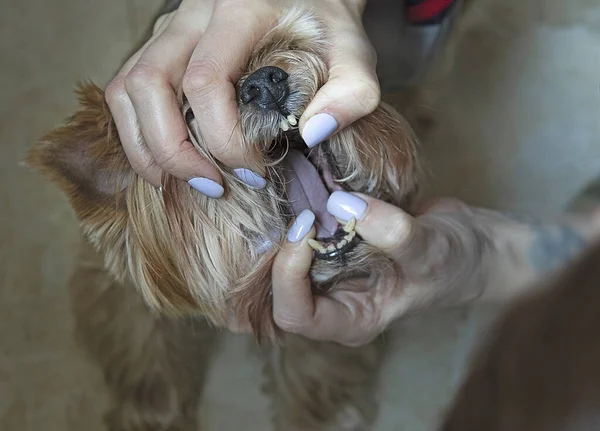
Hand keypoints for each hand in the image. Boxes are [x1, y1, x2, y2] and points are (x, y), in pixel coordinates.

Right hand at [105, 0, 378, 195]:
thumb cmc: (325, 28)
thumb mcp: (354, 53)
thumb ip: (352, 92)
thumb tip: (313, 135)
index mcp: (240, 11)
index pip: (206, 82)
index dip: (223, 139)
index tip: (255, 172)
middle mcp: (191, 16)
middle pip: (149, 84)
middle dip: (173, 150)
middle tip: (211, 185)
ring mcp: (169, 29)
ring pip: (127, 88)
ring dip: (144, 145)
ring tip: (174, 181)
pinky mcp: (161, 45)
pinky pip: (126, 90)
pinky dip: (136, 132)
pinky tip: (164, 160)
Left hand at [272, 192, 490, 346]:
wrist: (471, 245)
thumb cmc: (456, 263)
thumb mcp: (430, 251)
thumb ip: (391, 233)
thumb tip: (342, 205)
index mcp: (350, 320)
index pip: (295, 315)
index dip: (288, 275)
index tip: (307, 227)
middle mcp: (334, 301)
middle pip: (277, 286)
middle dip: (279, 247)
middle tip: (297, 205)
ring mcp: (332, 273)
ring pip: (285, 257)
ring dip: (285, 227)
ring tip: (295, 191)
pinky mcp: (335, 245)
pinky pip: (304, 233)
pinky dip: (301, 209)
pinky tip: (306, 184)